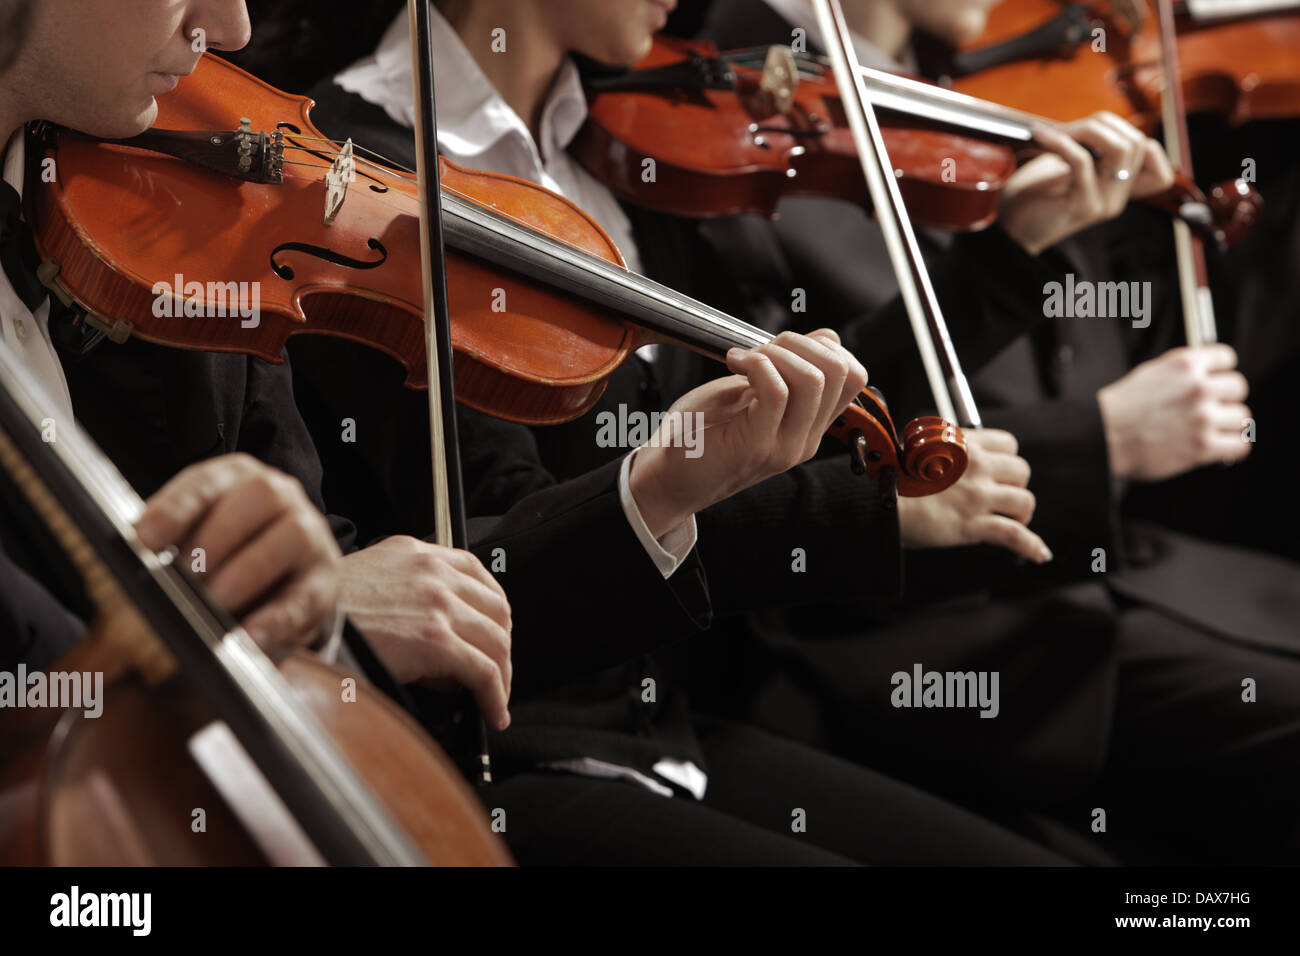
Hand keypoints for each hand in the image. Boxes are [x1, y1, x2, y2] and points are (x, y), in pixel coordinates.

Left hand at [136, 453, 341, 649]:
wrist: (282, 585)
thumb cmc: (225, 557)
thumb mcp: (193, 541)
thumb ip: (162, 549)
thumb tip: (120, 575)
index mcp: (237, 478)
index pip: (206, 482)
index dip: (176, 508)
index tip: (145, 537)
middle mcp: (280, 496)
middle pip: (260, 496)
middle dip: (218, 536)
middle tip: (187, 574)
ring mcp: (309, 535)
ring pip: (292, 536)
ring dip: (248, 570)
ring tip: (216, 602)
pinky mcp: (324, 581)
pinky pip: (306, 595)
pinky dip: (277, 617)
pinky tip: (251, 635)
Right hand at [339, 536, 512, 730]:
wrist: (296, 623)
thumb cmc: (321, 611)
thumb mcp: (370, 582)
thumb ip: (411, 598)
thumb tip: (443, 648)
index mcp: (416, 553)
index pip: (477, 573)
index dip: (493, 608)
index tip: (493, 630)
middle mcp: (433, 572)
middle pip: (496, 609)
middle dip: (501, 644)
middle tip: (496, 669)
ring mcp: (437, 604)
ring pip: (496, 641)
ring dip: (501, 675)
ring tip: (494, 698)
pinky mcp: (435, 639)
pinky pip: (483, 671)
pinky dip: (495, 696)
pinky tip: (492, 713)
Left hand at [629, 329, 867, 537]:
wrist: (664, 478)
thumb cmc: (700, 432)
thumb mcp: (751, 392)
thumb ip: (787, 370)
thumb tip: (825, 337)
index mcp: (809, 426)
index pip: (854, 376)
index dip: (823, 345)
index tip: (779, 347)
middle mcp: (806, 438)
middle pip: (843, 372)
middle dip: (801, 342)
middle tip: (760, 350)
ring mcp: (784, 446)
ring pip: (814, 379)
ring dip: (776, 353)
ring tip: (743, 359)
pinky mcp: (756, 446)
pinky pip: (776, 391)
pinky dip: (755, 364)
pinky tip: (732, 364)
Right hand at [897, 429, 1051, 562]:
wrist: (877, 501)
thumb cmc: (891, 478)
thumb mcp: (920, 451)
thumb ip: (945, 452)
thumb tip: (953, 461)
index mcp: (964, 445)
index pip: (1008, 444)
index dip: (1006, 459)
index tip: (999, 470)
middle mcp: (977, 467)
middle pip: (1021, 471)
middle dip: (1016, 485)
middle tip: (1003, 498)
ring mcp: (978, 497)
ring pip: (1024, 501)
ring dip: (1022, 513)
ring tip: (1014, 520)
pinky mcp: (973, 526)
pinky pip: (1015, 536)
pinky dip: (1031, 547)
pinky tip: (1039, 554)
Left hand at [999, 111, 1174, 254]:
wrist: (1007, 230)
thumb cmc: (1033, 195)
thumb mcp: (1069, 170)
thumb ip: (1093, 152)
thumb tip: (1101, 123)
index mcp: (1118, 192)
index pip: (1160, 169)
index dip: (1139, 141)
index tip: (1100, 132)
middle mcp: (1117, 200)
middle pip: (1137, 143)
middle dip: (1102, 123)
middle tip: (1068, 127)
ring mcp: (1102, 204)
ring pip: (1120, 148)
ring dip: (1087, 129)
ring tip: (1058, 132)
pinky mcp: (1081, 206)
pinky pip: (1082, 160)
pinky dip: (1061, 141)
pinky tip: (1042, 137)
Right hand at [1097, 344, 1251, 481]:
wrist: (1102, 437)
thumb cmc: (1119, 409)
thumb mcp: (1150, 374)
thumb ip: (1181, 372)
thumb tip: (1206, 375)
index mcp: (1184, 365)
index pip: (1227, 357)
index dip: (1221, 370)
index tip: (1216, 381)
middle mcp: (1198, 388)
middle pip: (1238, 387)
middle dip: (1226, 398)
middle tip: (1212, 409)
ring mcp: (1202, 418)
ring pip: (1242, 417)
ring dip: (1229, 424)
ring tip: (1212, 430)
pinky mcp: (1203, 446)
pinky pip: (1240, 445)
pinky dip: (1232, 447)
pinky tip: (1219, 446)